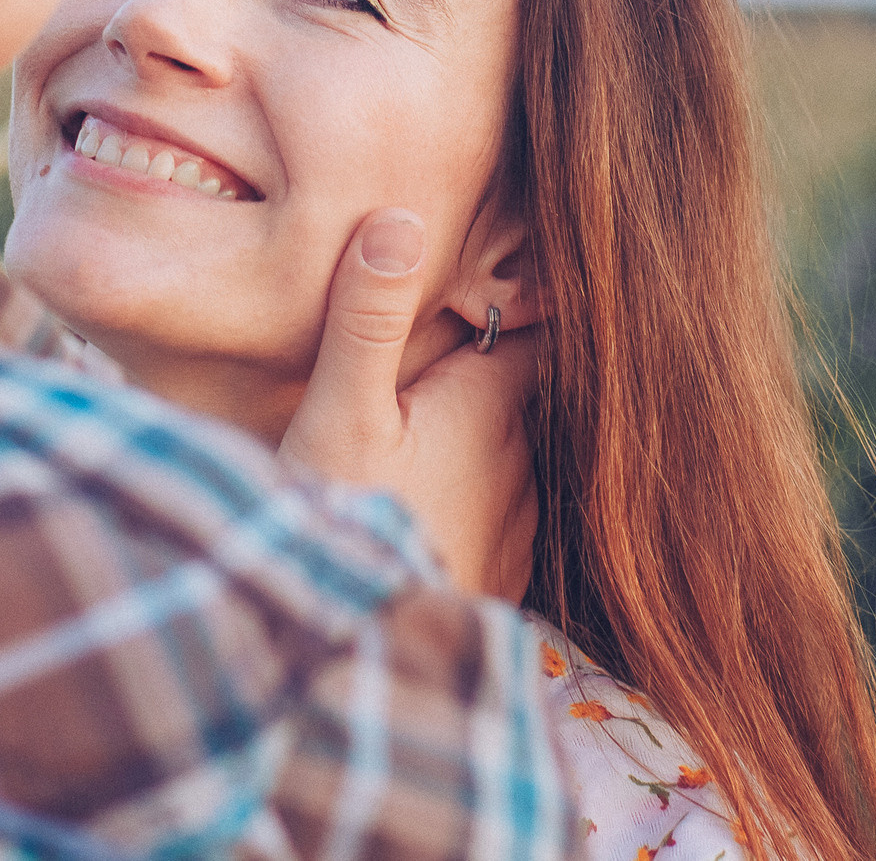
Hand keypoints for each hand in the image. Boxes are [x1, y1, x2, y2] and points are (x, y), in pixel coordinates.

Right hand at [279, 209, 539, 600]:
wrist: (362, 657)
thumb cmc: (348, 521)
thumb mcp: (341, 409)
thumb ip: (367, 317)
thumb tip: (397, 218)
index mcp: (490, 404)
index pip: (534, 324)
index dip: (522, 291)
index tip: (517, 259)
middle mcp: (523, 457)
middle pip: (521, 385)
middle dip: (494, 361)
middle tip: (458, 333)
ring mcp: (520, 521)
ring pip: (512, 450)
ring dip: (482, 432)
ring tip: (437, 418)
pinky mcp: (503, 572)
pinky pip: (502, 511)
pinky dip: (477, 492)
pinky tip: (439, 495)